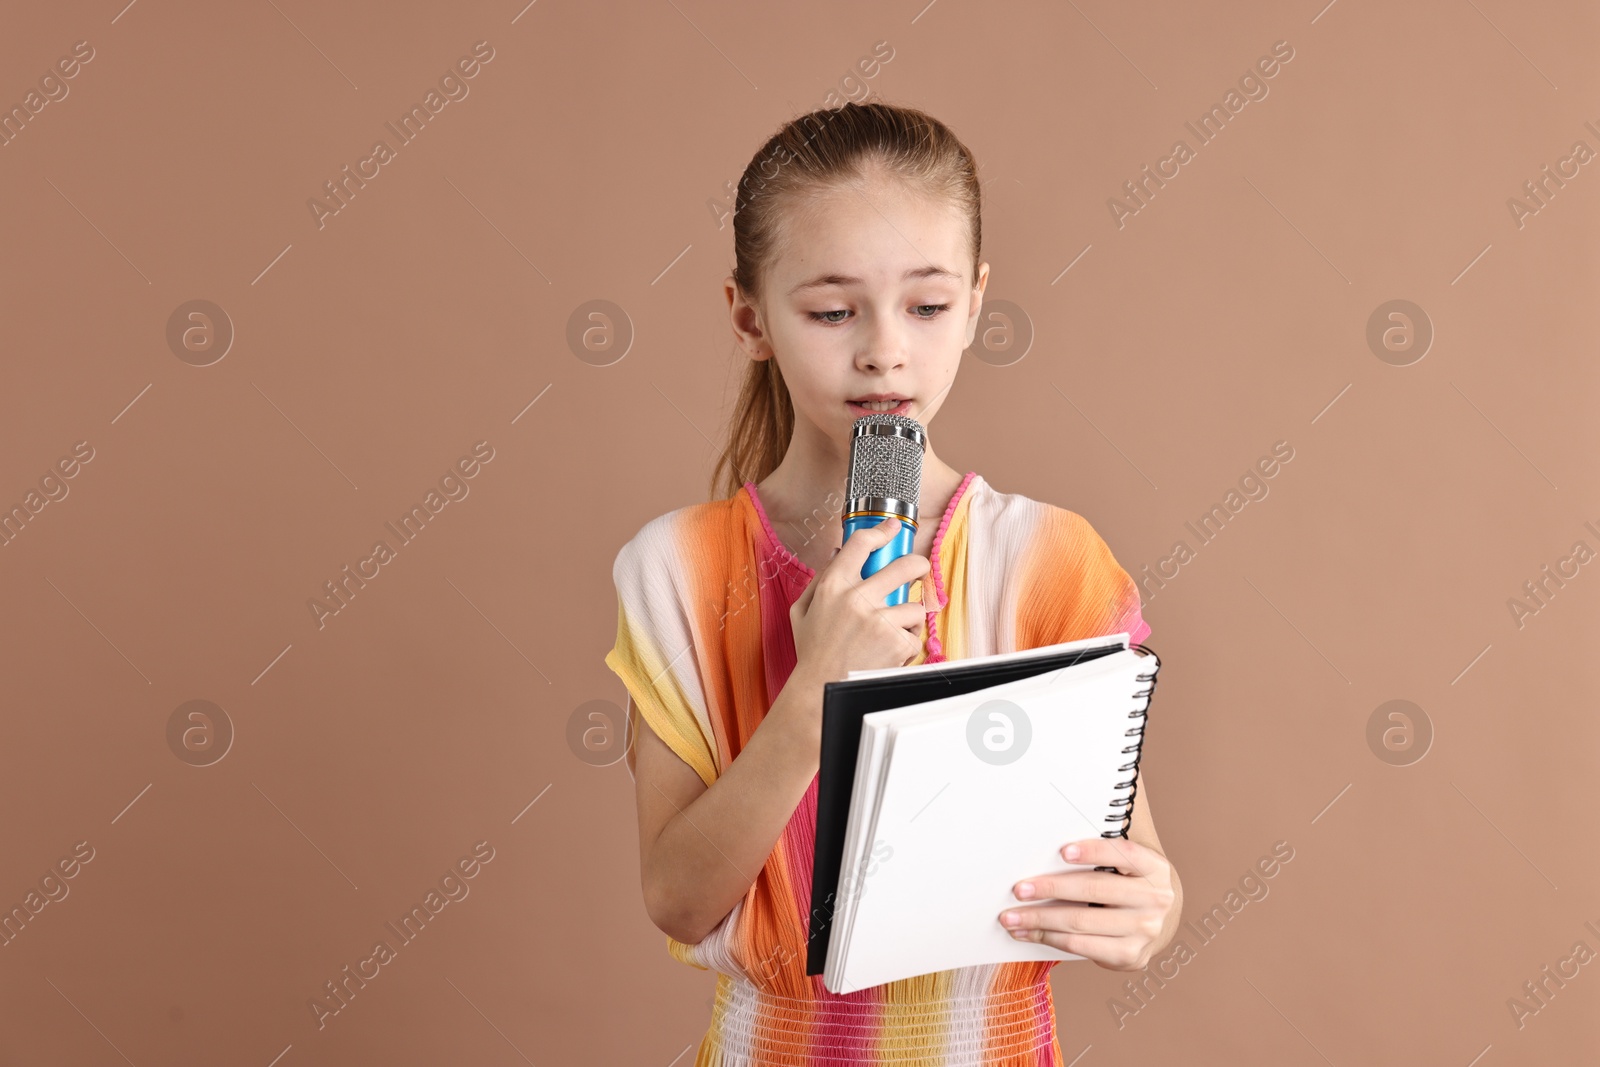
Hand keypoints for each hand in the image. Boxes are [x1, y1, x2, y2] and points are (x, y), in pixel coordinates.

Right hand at [789, 516, 931, 684]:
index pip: (861, 544)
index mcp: (833, 586)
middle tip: (919, 569)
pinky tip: (891, 649)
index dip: (881, 531)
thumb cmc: (813, 652)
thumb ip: (820, 580)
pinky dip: (908, 643)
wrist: (821, 690)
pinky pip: (916, 634)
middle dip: (918, 565)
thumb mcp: (803, 611)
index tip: (892, 528)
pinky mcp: (897, 642)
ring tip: (893, 629)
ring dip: (910, 616)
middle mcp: (858, 599)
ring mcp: (880, 621)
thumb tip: (840, 553)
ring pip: (916, 604)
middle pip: (904, 565)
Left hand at [997, 838, 1177, 971]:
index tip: (1062, 851)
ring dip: (1040, 919)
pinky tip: (1029, 932)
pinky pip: (1080, 946)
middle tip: (1019, 890)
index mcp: (1154, 868)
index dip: (1093, 852)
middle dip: (1050, 888)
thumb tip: (1045, 856)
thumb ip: (1100, 858)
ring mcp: (1145, 931)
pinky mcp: (1129, 956)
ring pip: (1081, 921)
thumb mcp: (1127, 866)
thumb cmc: (1128, 884)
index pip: (1123, 853)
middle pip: (1094, 890)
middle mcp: (1155, 899)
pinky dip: (1049, 938)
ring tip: (1011, 917)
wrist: (1159, 922)